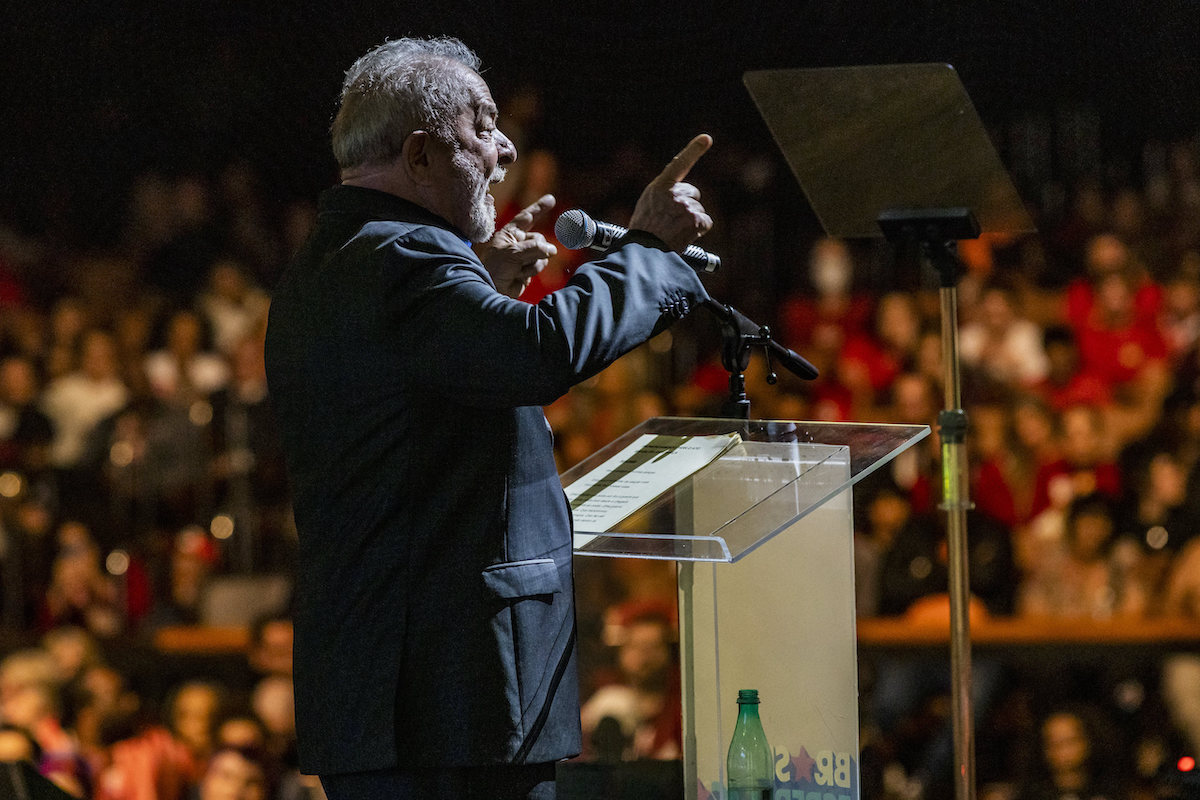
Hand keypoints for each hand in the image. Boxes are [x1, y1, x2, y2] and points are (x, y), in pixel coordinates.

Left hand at [477, 194, 557, 298]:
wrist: (492, 290)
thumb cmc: (495, 268)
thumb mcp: (512, 253)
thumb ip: (534, 248)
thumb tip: (553, 250)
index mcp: (509, 233)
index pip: (526, 217)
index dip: (539, 208)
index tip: (551, 199)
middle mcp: (518, 242)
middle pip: (539, 239)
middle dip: (534, 251)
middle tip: (521, 261)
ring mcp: (525, 256)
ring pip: (542, 253)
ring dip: (532, 263)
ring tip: (516, 270)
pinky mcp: (529, 269)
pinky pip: (540, 265)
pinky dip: (532, 271)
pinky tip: (519, 276)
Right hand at [628, 134, 713, 251]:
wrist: (644, 253)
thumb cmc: (643, 234)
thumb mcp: (646, 207)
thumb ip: (662, 197)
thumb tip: (679, 198)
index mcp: (659, 187)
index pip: (678, 164)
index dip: (694, 150)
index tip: (706, 138)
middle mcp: (673, 193)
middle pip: (693, 193)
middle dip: (688, 205)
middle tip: (673, 221)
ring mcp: (685, 205)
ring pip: (699, 210)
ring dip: (691, 221)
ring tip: (675, 232)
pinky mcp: (694, 219)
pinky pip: (706, 222)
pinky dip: (699, 231)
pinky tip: (685, 237)